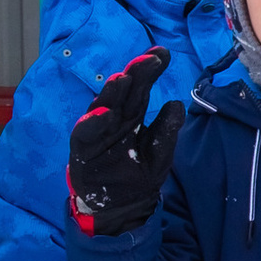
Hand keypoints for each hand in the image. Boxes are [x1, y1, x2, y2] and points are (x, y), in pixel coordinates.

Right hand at [67, 49, 183, 235]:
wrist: (120, 208)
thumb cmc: (137, 176)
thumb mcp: (159, 155)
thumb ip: (166, 132)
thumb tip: (177, 104)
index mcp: (132, 115)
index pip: (141, 87)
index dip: (149, 69)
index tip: (163, 53)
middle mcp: (114, 118)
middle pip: (123, 91)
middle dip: (135, 74)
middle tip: (150, 60)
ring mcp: (97, 132)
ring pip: (103, 106)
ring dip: (112, 93)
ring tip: (124, 79)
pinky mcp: (83, 150)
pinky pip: (85, 133)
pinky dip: (93, 123)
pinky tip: (104, 114)